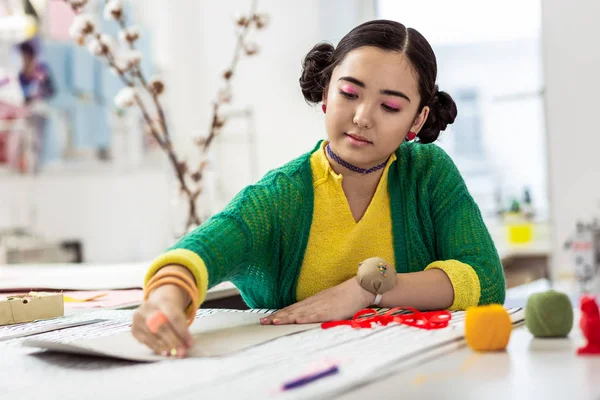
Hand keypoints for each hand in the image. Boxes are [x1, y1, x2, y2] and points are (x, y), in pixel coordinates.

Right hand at [131, 284, 192, 357]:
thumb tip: (187, 346)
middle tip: (181, 352)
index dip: (182, 332)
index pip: (173, 317)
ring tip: (173, 353)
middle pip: (161, 326)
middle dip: (172, 341)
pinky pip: (144, 340)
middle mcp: (148, 308)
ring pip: (151, 334)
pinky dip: (155, 347)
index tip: (190, 343)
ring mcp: (138, 318)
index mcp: (163, 301)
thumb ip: (182, 328)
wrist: (156, 302)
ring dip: (164, 346)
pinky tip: (163, 352)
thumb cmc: (170, 311)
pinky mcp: (133, 329)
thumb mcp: (178, 312)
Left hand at [260, 277, 375, 324]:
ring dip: (287, 317)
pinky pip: (317, 315)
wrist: (359, 289)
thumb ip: (315, 310)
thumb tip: (303, 317)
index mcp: (312, 302)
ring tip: (274, 321)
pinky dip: (307, 317)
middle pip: (292, 310)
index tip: (265, 319)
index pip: (291, 309)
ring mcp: (321, 306)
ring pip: (300, 312)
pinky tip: (298, 320)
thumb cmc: (344, 297)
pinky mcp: (331, 310)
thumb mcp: (326, 303)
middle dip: (277, 316)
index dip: (278, 314)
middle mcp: (313, 303)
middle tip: (262, 322)